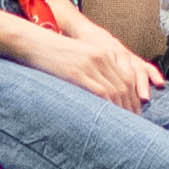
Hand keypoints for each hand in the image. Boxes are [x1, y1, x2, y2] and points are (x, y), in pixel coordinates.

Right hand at [31, 14, 163, 110]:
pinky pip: (99, 92)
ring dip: (121, 110)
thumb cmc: (53, 54)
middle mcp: (102, 57)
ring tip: (123, 125)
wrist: (33, 42)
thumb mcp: (80, 58)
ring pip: (115, 91)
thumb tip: (105, 94)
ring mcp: (90, 64)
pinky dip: (107, 107)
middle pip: (125, 86)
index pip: (128, 77)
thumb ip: (95, 70)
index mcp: (105, 53)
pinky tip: (108, 119)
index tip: (135, 112)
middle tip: (133, 123)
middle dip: (131, 106)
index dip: (134, 97)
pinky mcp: (78, 73)